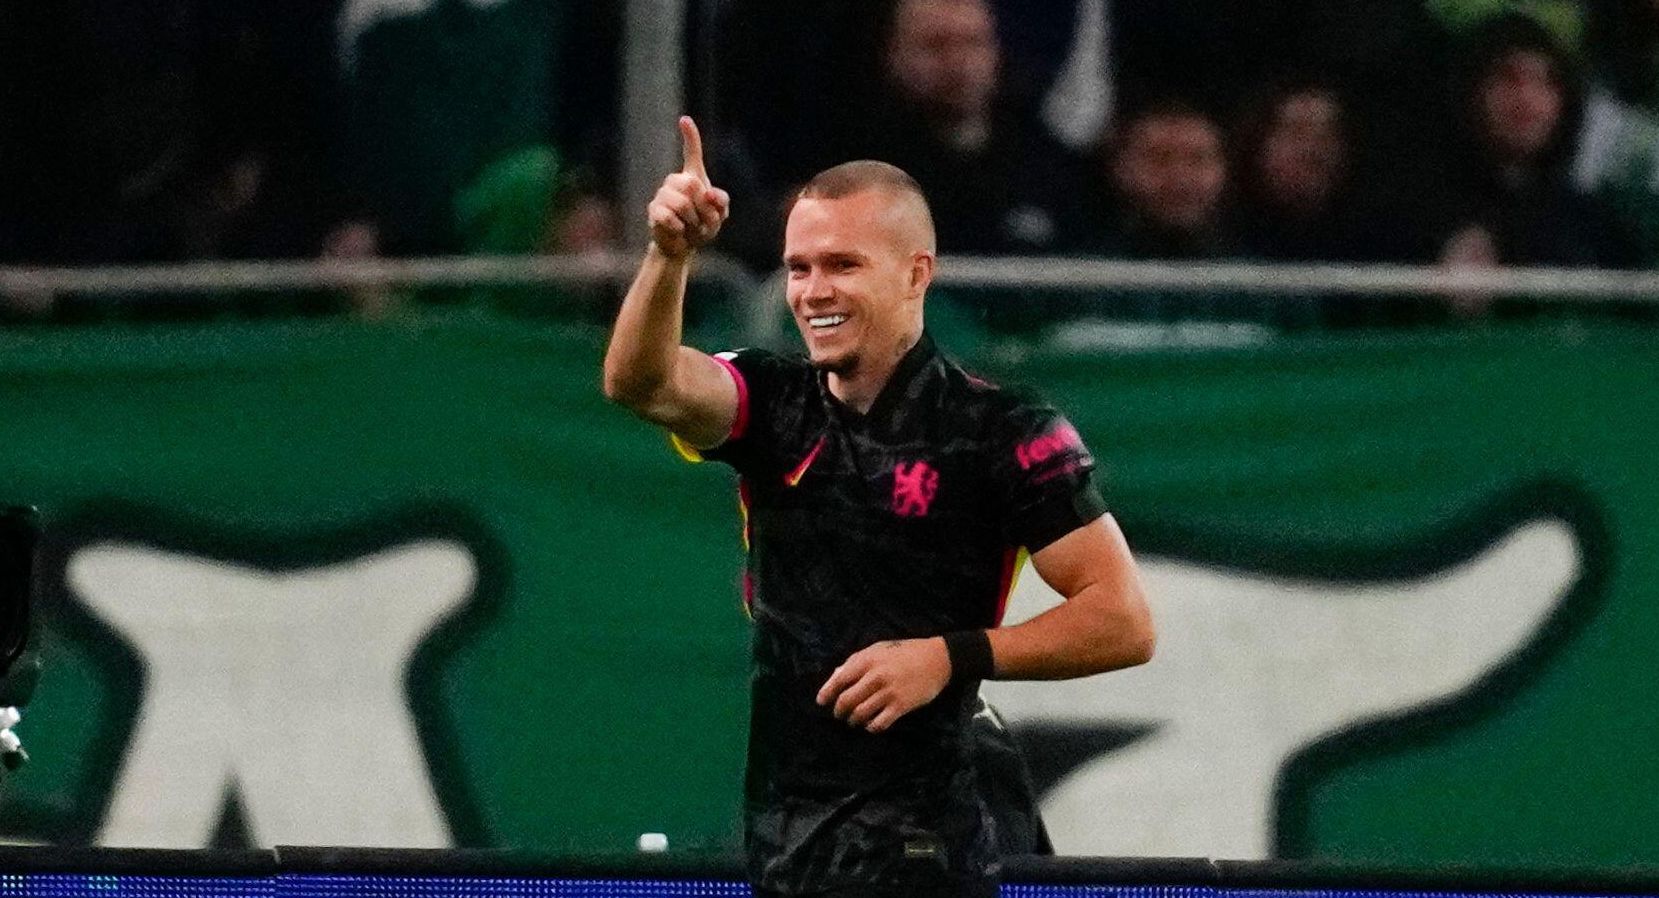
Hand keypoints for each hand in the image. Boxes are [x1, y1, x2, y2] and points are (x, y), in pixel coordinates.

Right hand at [647, 116, 730, 258]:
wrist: (683, 247)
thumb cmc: (702, 227)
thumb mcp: (720, 215)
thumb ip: (721, 201)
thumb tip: (708, 193)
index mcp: (692, 178)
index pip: (691, 153)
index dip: (690, 136)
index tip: (684, 120)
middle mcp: (675, 181)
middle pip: (692, 185)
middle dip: (704, 208)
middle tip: (704, 222)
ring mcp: (662, 194)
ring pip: (682, 204)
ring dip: (694, 222)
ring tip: (692, 228)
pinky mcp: (653, 210)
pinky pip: (670, 218)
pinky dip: (680, 229)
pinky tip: (679, 232)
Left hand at [816, 638, 950, 732]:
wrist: (937, 659)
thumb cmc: (905, 652)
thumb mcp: (878, 649)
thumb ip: (856, 661)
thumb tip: (836, 676)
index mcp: (867, 660)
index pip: (839, 680)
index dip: (827, 693)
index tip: (821, 702)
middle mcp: (875, 677)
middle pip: (847, 701)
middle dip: (839, 711)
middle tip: (839, 715)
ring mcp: (889, 693)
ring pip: (861, 714)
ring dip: (854, 721)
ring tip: (854, 721)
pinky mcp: (901, 706)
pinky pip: (879, 723)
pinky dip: (871, 727)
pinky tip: (871, 725)